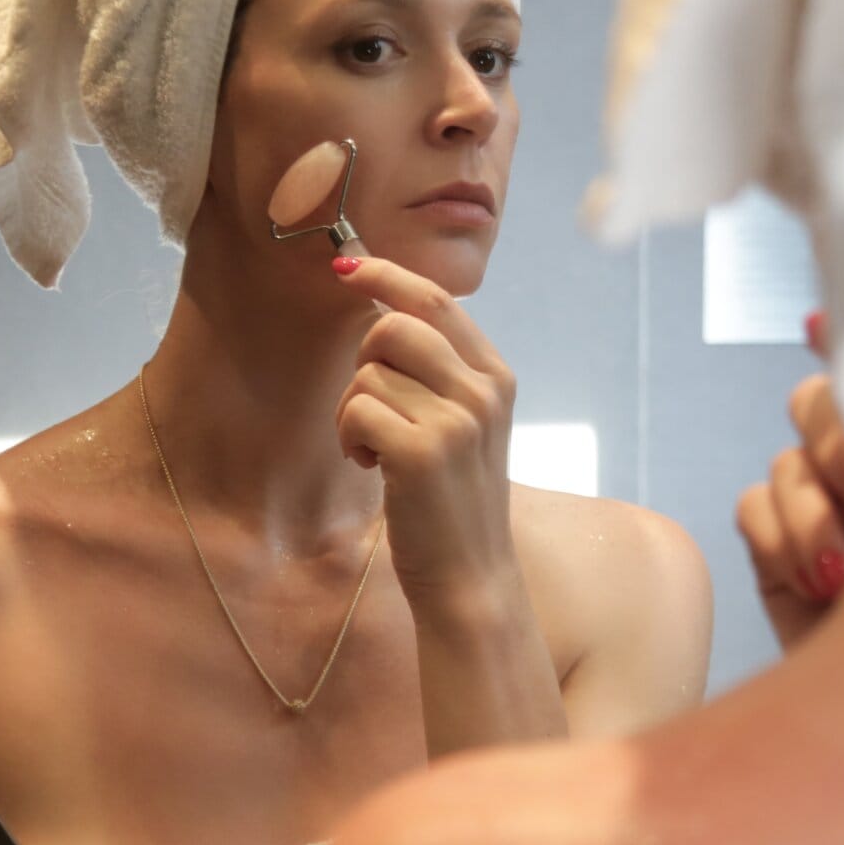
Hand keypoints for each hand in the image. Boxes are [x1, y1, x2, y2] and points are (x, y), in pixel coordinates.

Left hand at [330, 257, 520, 612]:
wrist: (471, 579)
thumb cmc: (452, 500)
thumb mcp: (464, 425)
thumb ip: (437, 371)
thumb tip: (382, 307)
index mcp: (496, 376)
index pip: (437, 299)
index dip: (387, 274)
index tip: (347, 265)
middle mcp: (483, 390)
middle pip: (394, 325)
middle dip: (364, 359)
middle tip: (370, 407)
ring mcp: (457, 420)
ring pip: (369, 371)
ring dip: (353, 410)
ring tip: (376, 449)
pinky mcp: (423, 452)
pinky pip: (358, 409)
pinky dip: (351, 437)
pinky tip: (372, 466)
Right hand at [734, 311, 843, 650]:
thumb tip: (818, 319)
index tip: (840, 344)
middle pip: (819, 402)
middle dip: (842, 442)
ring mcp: (823, 506)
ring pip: (787, 461)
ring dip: (816, 514)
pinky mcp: (780, 551)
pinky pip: (752, 506)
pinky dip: (785, 543)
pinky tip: (827, 585)